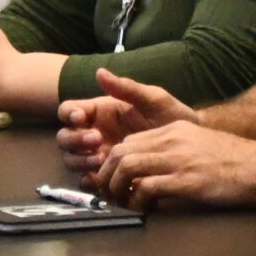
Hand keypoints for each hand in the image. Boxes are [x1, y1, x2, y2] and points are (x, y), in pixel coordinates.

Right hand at [56, 70, 199, 176]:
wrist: (190, 146)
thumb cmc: (172, 117)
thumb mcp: (153, 99)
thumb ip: (127, 88)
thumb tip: (100, 72)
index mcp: (100, 112)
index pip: (70, 111)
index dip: (69, 114)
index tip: (81, 118)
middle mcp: (94, 134)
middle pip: (65, 138)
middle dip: (74, 140)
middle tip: (96, 140)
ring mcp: (98, 156)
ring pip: (71, 160)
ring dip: (80, 160)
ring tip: (102, 158)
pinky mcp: (107, 177)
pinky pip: (87, 182)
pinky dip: (88, 182)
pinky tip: (101, 179)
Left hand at [99, 119, 255, 209]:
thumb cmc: (233, 160)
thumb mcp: (198, 144)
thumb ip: (172, 152)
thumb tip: (148, 174)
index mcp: (173, 129)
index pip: (128, 142)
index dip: (112, 164)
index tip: (110, 182)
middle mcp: (171, 140)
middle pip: (121, 152)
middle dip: (106, 176)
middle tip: (107, 196)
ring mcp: (178, 159)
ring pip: (128, 167)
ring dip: (118, 189)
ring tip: (121, 204)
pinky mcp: (186, 181)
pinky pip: (147, 188)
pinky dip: (138, 201)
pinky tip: (144, 209)